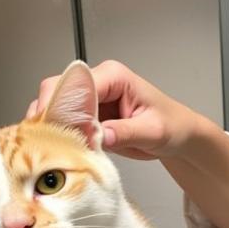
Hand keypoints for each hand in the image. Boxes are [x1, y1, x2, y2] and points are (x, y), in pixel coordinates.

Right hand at [26, 60, 199, 160]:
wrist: (178, 136)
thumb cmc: (172, 125)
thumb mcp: (153, 131)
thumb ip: (125, 132)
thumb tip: (99, 136)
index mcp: (114, 76)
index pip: (77, 84)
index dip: (63, 106)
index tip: (60, 130)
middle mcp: (97, 83)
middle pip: (56, 90)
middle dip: (50, 116)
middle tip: (51, 142)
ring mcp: (89, 100)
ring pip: (53, 107)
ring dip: (50, 128)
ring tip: (52, 149)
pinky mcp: (85, 118)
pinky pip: (61, 124)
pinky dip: (56, 137)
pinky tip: (58, 151)